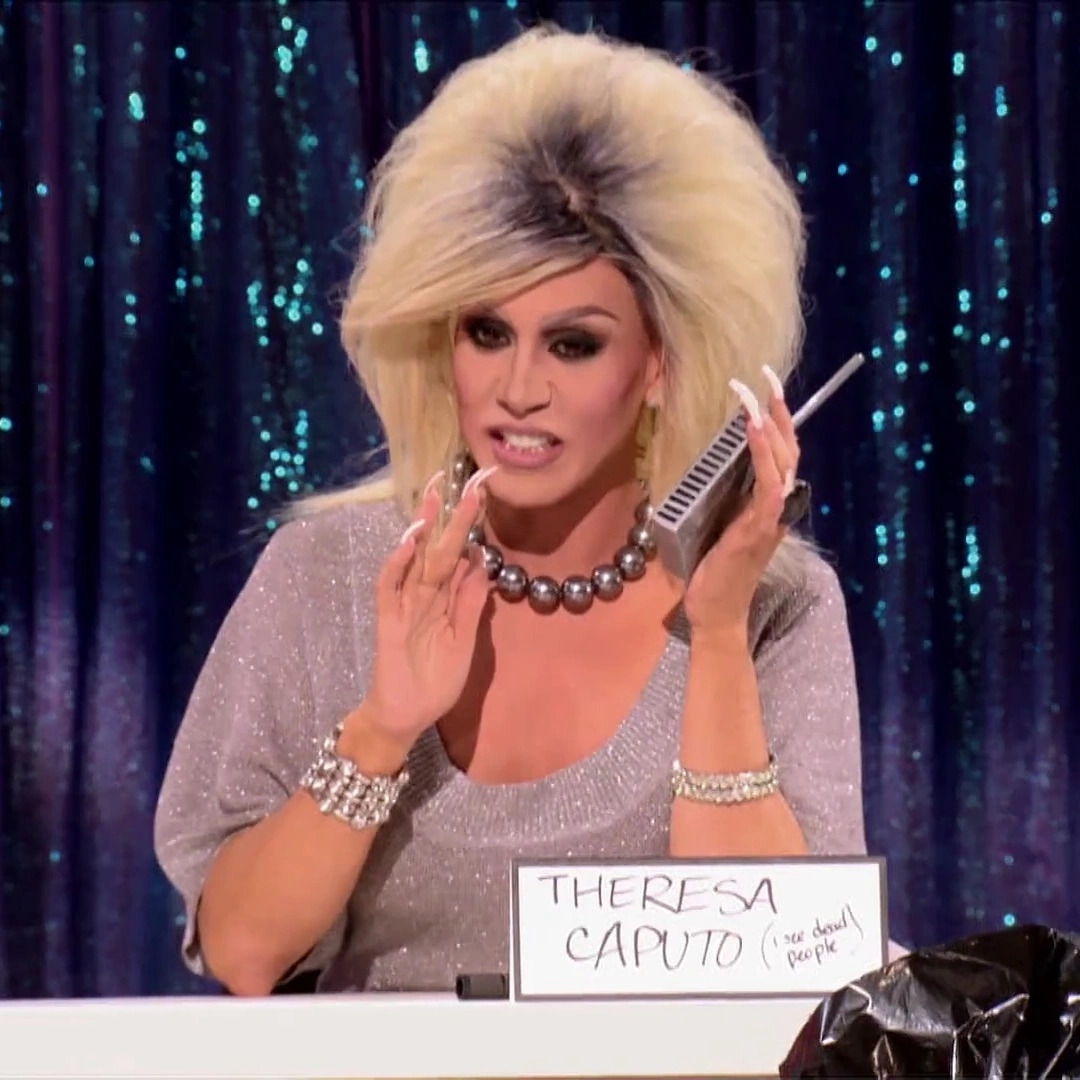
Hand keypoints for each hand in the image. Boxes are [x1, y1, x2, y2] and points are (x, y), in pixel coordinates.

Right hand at [344, 467, 497, 768]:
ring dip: (423, 528)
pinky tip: (409, 543)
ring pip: (413, 559)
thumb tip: (484, 565)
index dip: (469, 523)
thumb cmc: (434, 681)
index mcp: (445, 597)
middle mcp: (424, 594)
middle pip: (438, 546)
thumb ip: (471, 605)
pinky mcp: (388, 621)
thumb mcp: (464, 642)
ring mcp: (404, 604)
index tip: (484, 491)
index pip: (459, 551)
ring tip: (434, 496)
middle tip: (465, 478)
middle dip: (451, 513)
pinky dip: (398, 564)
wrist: (406, 717)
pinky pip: (390, 587)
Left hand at [683, 367, 798, 635]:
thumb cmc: (710, 574)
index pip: (780, 455)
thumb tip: (698, 473)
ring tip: (756, 395)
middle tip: (767, 376)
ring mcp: (770, 517)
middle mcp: (776, 507)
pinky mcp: (759, 529)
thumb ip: (715, 500)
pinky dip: (763, 454)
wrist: (715, 613)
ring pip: (782, 461)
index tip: (764, 391)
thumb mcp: (712, 527)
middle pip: (788, 449)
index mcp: (766, 505)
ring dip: (770, 424)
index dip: (776, 422)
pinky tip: (752, 429)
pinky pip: (768, 485)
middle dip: (779, 410)